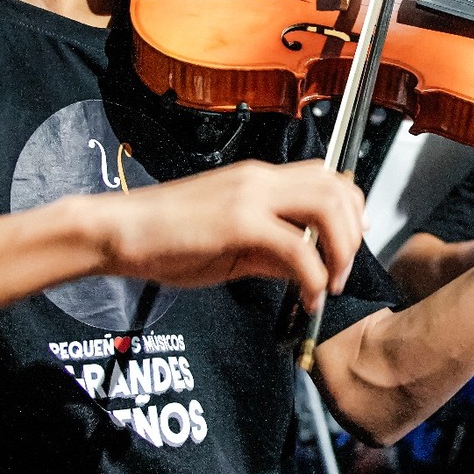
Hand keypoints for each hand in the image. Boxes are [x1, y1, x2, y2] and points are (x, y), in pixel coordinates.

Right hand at [84, 160, 365, 312]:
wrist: (119, 232)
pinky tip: (307, 297)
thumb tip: (307, 266)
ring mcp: (250, 196)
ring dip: (341, 249)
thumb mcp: (230, 244)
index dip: (350, 208)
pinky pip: (297, 246)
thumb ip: (271, 251)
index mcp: (257, 179)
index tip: (352, 242)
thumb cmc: (164, 238)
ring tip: (330, 284)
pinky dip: (313, 276)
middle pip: (337, 186)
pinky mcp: (238, 222)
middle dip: (354, 231)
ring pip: (327, 206)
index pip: (325, 177)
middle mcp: (260, 179)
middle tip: (344, 270)